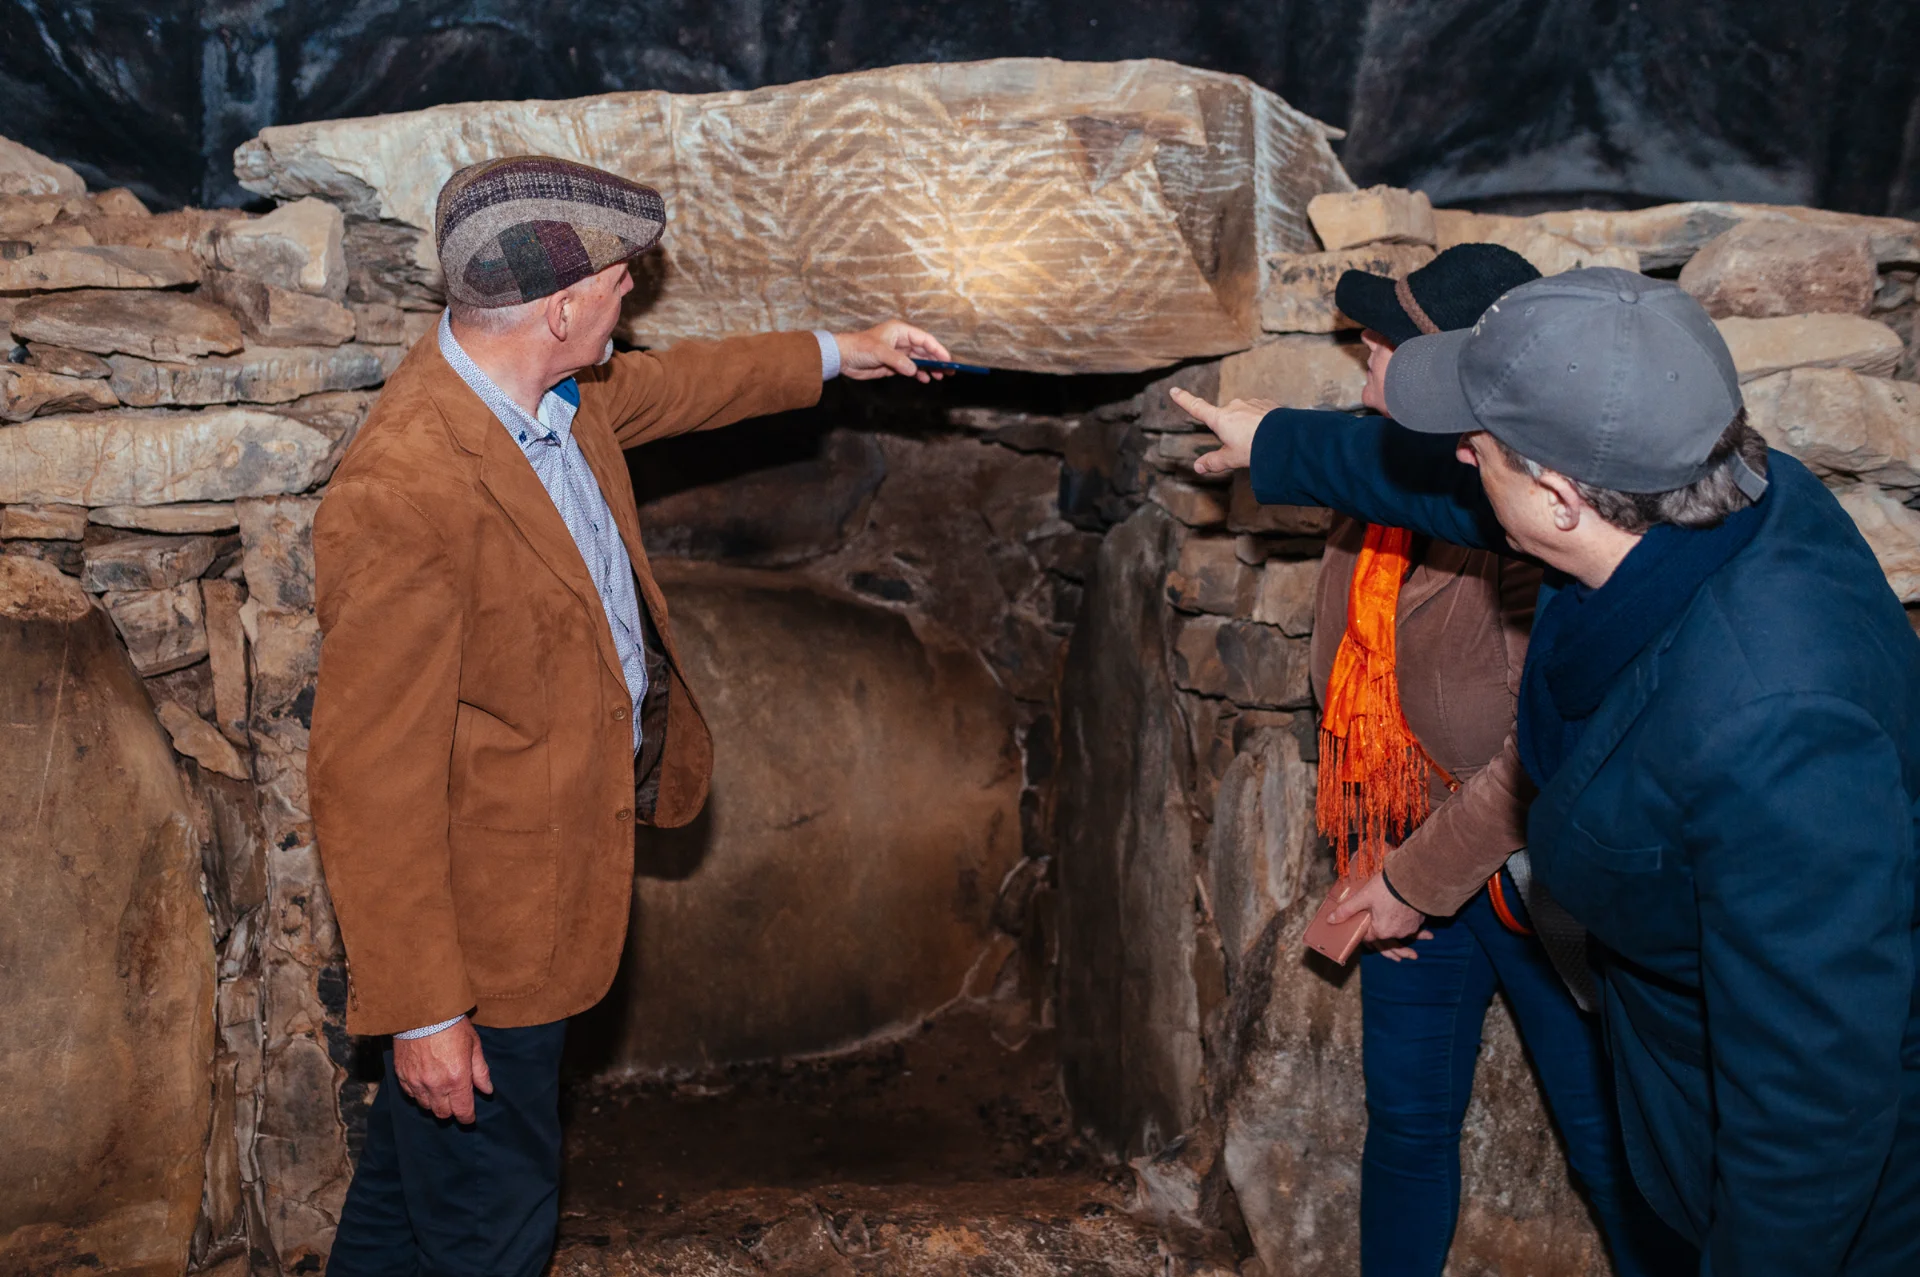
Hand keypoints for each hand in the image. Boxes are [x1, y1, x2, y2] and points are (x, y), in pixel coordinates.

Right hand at [393, 1017, 492, 1122]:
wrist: (422, 1010)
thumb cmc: (452, 1025)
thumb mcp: (474, 1045)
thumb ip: (480, 1071)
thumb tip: (487, 1090)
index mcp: (457, 1078)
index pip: (462, 1110)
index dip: (467, 1118)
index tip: (469, 1118)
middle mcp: (436, 1085)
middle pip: (443, 1113)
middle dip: (451, 1111)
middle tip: (456, 1103)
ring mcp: (416, 1081)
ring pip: (426, 1106)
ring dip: (435, 1103)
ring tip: (441, 1092)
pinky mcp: (402, 1075)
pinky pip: (411, 1094)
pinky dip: (419, 1094)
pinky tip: (425, 1085)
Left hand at [834, 320, 953, 381]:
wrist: (843, 357)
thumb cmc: (860, 347)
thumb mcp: (880, 352)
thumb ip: (899, 361)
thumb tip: (914, 370)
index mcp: (901, 331)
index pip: (924, 339)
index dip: (937, 349)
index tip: (947, 360)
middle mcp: (902, 341)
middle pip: (925, 350)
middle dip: (936, 360)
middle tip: (948, 371)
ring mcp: (898, 353)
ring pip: (919, 360)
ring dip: (929, 368)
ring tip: (940, 377)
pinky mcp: (894, 365)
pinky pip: (911, 368)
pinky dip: (918, 373)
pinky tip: (925, 379)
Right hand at [1169, 387, 1277, 475]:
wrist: (1286, 438)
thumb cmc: (1255, 448)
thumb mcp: (1231, 459)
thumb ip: (1213, 462)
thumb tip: (1198, 467)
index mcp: (1220, 419)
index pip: (1197, 408)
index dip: (1184, 400)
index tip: (1174, 391)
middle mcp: (1234, 406)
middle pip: (1226, 418)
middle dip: (1232, 430)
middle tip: (1243, 447)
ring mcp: (1251, 403)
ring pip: (1244, 416)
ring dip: (1248, 426)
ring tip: (1259, 442)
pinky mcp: (1266, 404)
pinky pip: (1259, 413)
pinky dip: (1261, 423)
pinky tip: (1268, 434)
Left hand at [1328, 873, 1432, 961]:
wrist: (1413, 878)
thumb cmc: (1386, 888)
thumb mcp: (1363, 897)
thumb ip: (1347, 910)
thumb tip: (1330, 920)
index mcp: (1381, 931)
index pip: (1369, 938)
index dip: (1364, 933)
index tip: (1362, 928)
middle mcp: (1397, 933)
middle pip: (1388, 939)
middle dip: (1391, 947)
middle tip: (1395, 956)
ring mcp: (1410, 927)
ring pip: (1402, 933)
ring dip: (1404, 936)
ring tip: (1411, 947)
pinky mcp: (1420, 919)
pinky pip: (1413, 927)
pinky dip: (1413, 928)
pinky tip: (1418, 928)